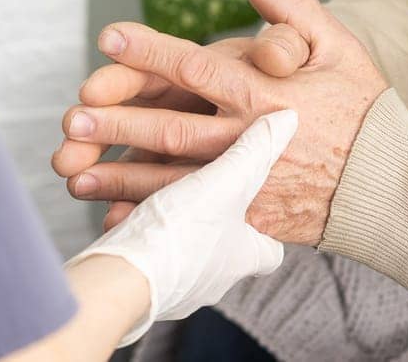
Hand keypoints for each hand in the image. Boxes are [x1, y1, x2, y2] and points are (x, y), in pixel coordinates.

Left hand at [61, 0, 388, 244]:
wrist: (389, 181)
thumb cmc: (364, 107)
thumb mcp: (340, 46)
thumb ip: (296, 12)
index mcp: (266, 94)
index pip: (197, 66)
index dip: (151, 50)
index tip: (109, 37)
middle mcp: (249, 139)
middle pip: (173, 127)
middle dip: (119, 121)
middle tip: (73, 115)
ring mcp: (248, 183)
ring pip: (173, 178)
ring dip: (122, 173)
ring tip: (73, 169)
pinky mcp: (249, 215)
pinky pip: (193, 216)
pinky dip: (153, 215)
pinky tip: (114, 214)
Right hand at [64, 109, 297, 347]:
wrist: (123, 281)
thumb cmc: (183, 234)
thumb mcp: (226, 182)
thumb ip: (254, 151)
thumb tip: (288, 120)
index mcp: (244, 256)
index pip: (270, 248)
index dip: (267, 221)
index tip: (259, 199)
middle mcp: (214, 278)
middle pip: (221, 245)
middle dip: (207, 215)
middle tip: (195, 188)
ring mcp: (177, 286)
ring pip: (176, 246)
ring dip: (164, 219)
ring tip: (145, 194)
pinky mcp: (141, 286)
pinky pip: (144, 252)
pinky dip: (134, 230)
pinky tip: (119, 211)